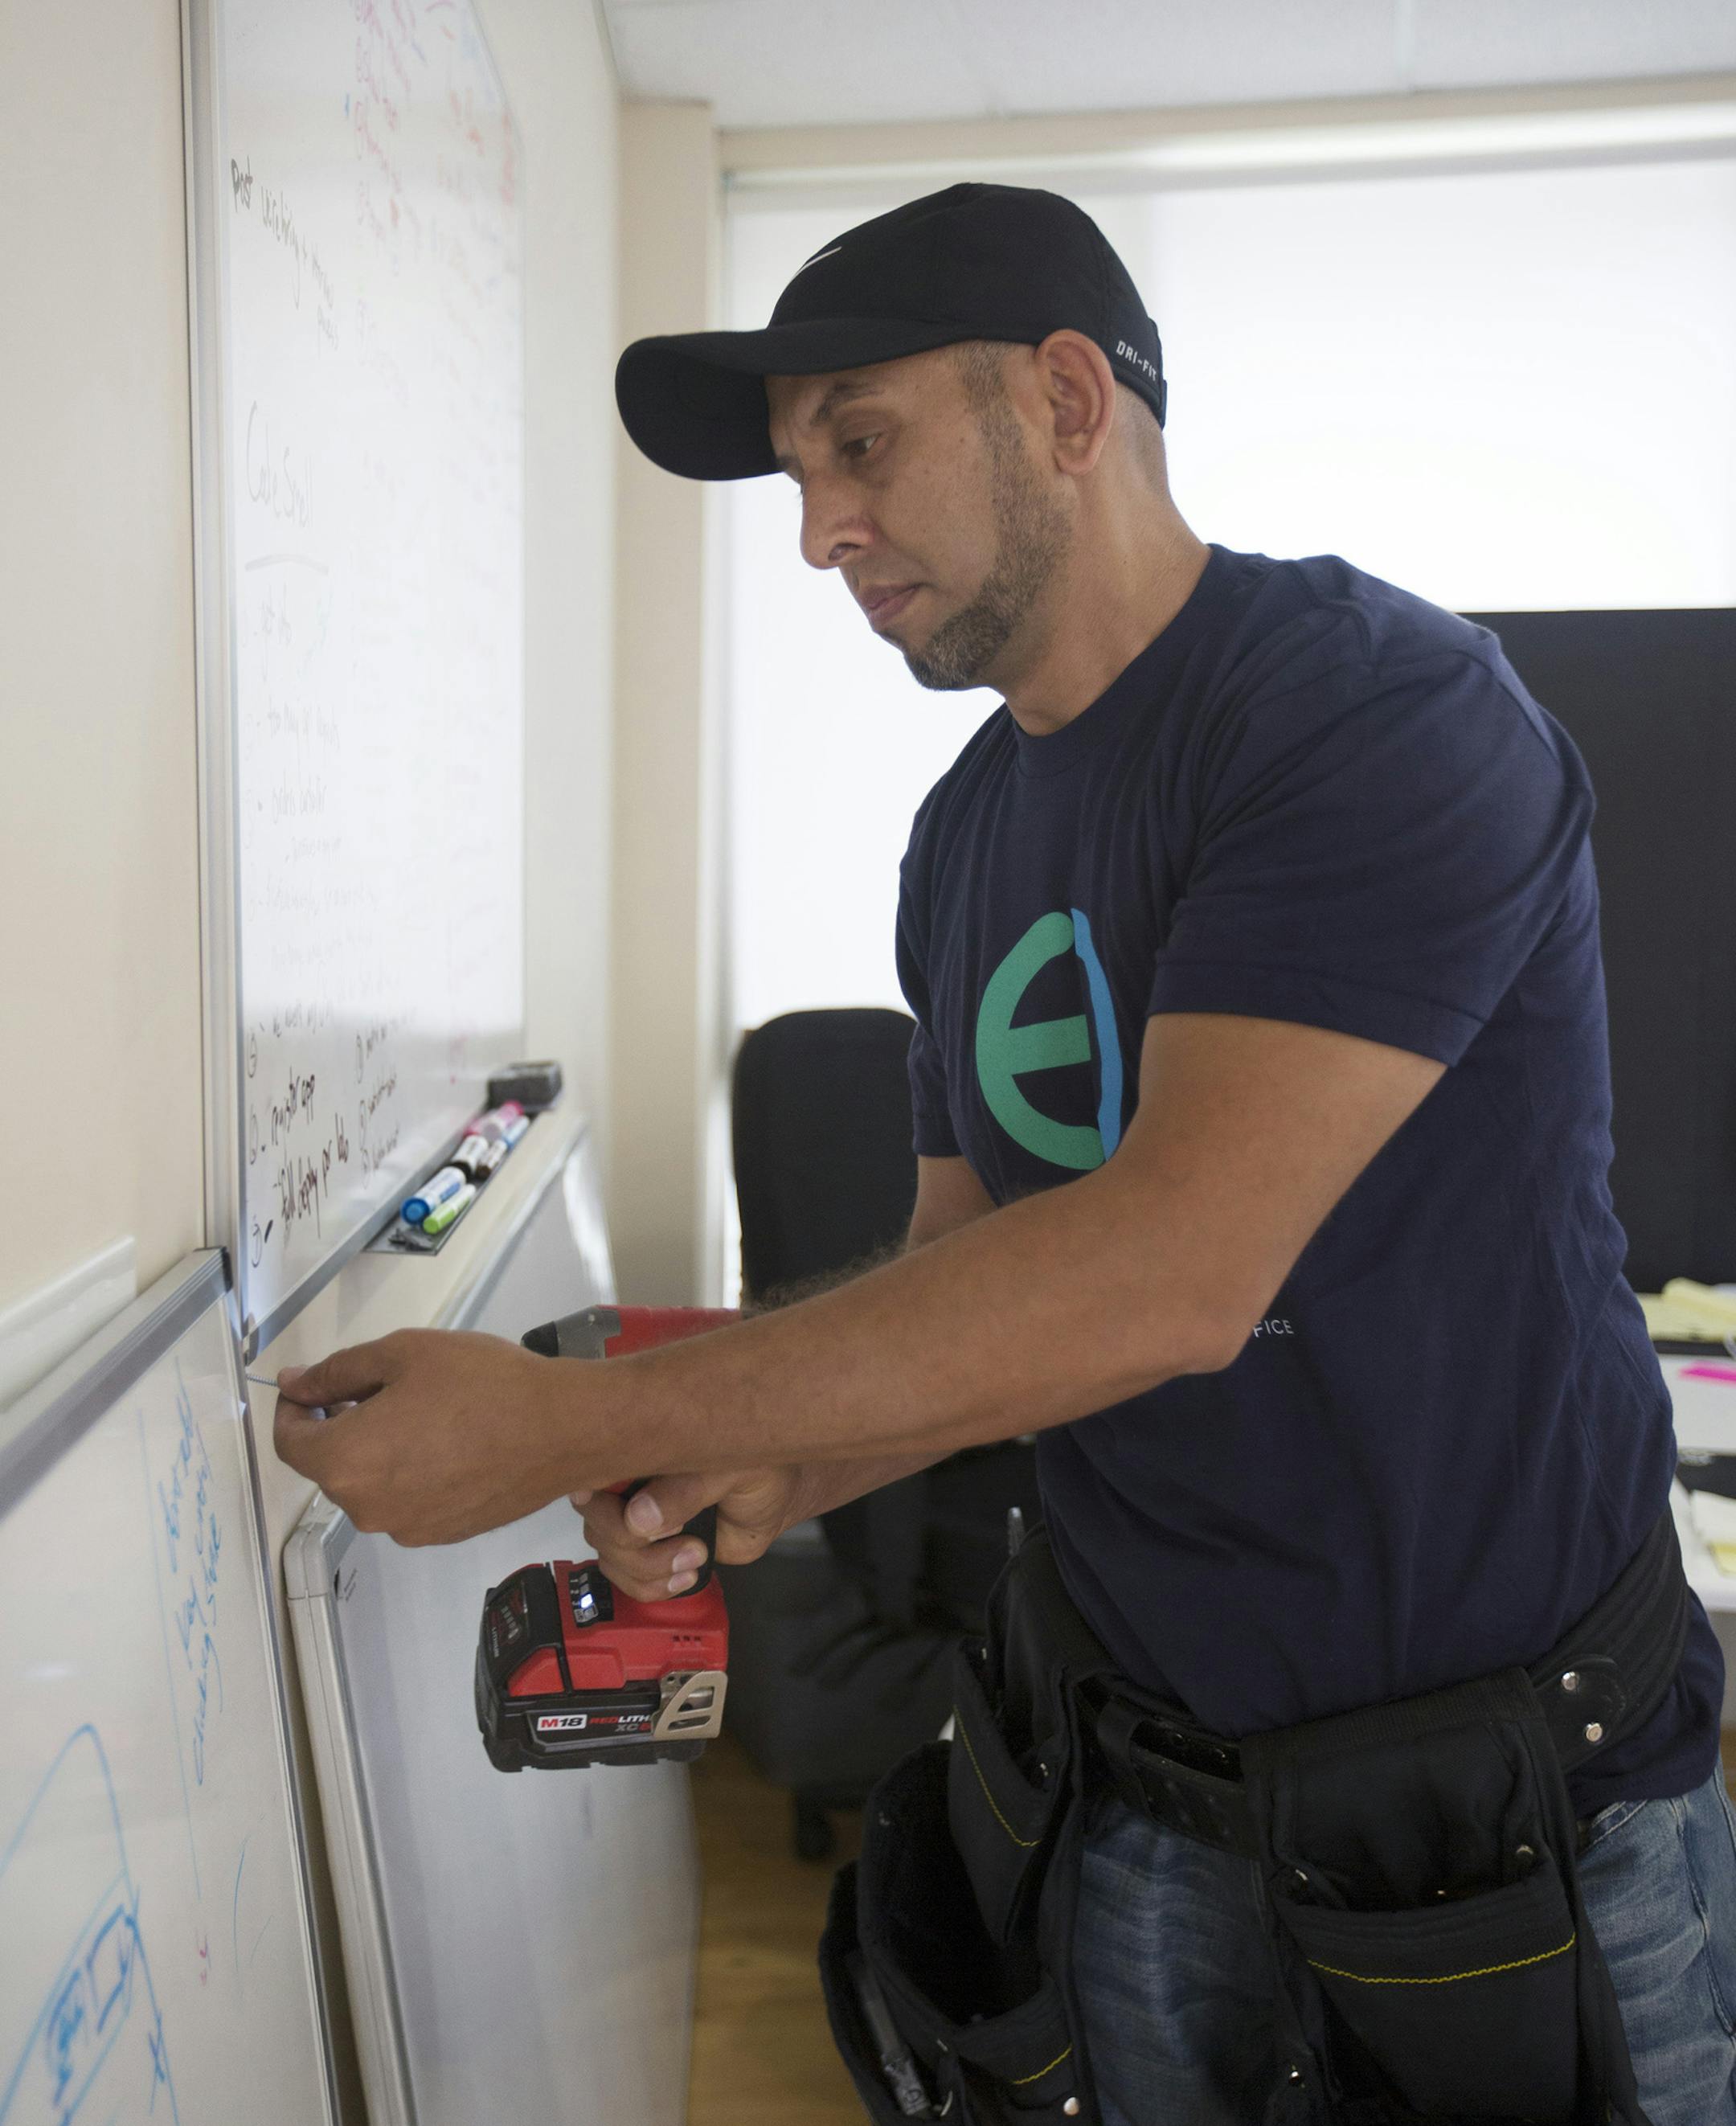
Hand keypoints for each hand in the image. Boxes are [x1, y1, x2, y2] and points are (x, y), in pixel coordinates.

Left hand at [273, 1328, 607, 1544]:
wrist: (563, 1429)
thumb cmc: (481, 1382)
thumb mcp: (402, 1353)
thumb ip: (336, 1372)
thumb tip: (293, 1384)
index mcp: (346, 1462)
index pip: (290, 1442)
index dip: (294, 1409)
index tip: (313, 1385)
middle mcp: (366, 1508)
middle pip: (332, 1465)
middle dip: (343, 1426)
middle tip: (384, 1388)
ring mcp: (405, 1528)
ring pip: (372, 1485)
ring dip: (380, 1452)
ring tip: (426, 1414)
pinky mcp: (440, 1535)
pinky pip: (407, 1501)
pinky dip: (412, 1474)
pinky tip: (451, 1443)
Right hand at [573, 1467, 807, 1601]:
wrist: (775, 1503)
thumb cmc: (758, 1470)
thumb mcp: (732, 1470)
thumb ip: (688, 1489)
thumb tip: (639, 1517)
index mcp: (645, 1450)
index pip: (594, 1475)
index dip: (603, 1502)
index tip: (633, 1518)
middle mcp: (630, 1483)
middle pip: (597, 1523)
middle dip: (635, 1545)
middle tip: (686, 1539)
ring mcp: (633, 1519)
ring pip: (609, 1555)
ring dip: (650, 1569)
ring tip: (697, 1554)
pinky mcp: (647, 1551)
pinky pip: (626, 1579)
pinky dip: (653, 1586)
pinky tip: (685, 1573)